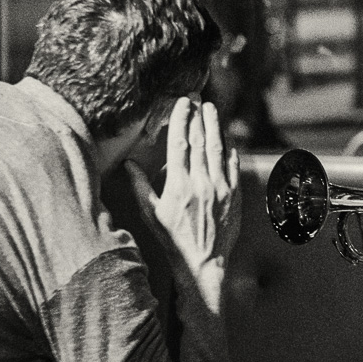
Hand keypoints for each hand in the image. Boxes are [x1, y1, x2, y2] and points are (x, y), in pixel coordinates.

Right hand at [125, 99, 240, 273]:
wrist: (203, 262)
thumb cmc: (173, 240)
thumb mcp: (152, 214)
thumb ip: (140, 186)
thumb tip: (128, 164)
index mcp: (179, 185)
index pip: (180, 143)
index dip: (181, 120)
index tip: (182, 104)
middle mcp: (201, 183)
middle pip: (201, 140)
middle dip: (199, 117)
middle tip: (198, 100)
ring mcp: (220, 188)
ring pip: (218, 149)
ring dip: (215, 126)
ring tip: (212, 111)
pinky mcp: (234, 195)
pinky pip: (233, 166)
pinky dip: (230, 150)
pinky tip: (226, 139)